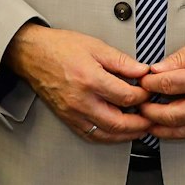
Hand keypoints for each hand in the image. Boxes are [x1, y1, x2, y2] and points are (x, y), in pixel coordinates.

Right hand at [6, 25, 152, 140]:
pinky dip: (108, 137)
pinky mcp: (67, 118)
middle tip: (152, 118)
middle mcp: (81, 101)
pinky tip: (118, 132)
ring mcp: (73, 113)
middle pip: (118, 122)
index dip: (143, 96)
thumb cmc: (59, 47)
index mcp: (90, 80)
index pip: (126, 97)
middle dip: (140, 123)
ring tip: (140, 128)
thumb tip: (142, 70)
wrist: (32, 54)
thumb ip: (121, 61)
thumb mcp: (95, 46)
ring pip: (105, 134)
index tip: (149, 91)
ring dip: (126, 135)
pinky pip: (90, 135)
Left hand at [138, 33, 184, 140]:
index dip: (150, 84)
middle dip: (149, 111)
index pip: (168, 85)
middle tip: (137, 103)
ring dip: (158, 128)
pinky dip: (173, 132)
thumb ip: (178, 59)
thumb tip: (155, 70)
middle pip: (171, 114)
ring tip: (143, 120)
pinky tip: (161, 127)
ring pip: (180, 129)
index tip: (141, 80)